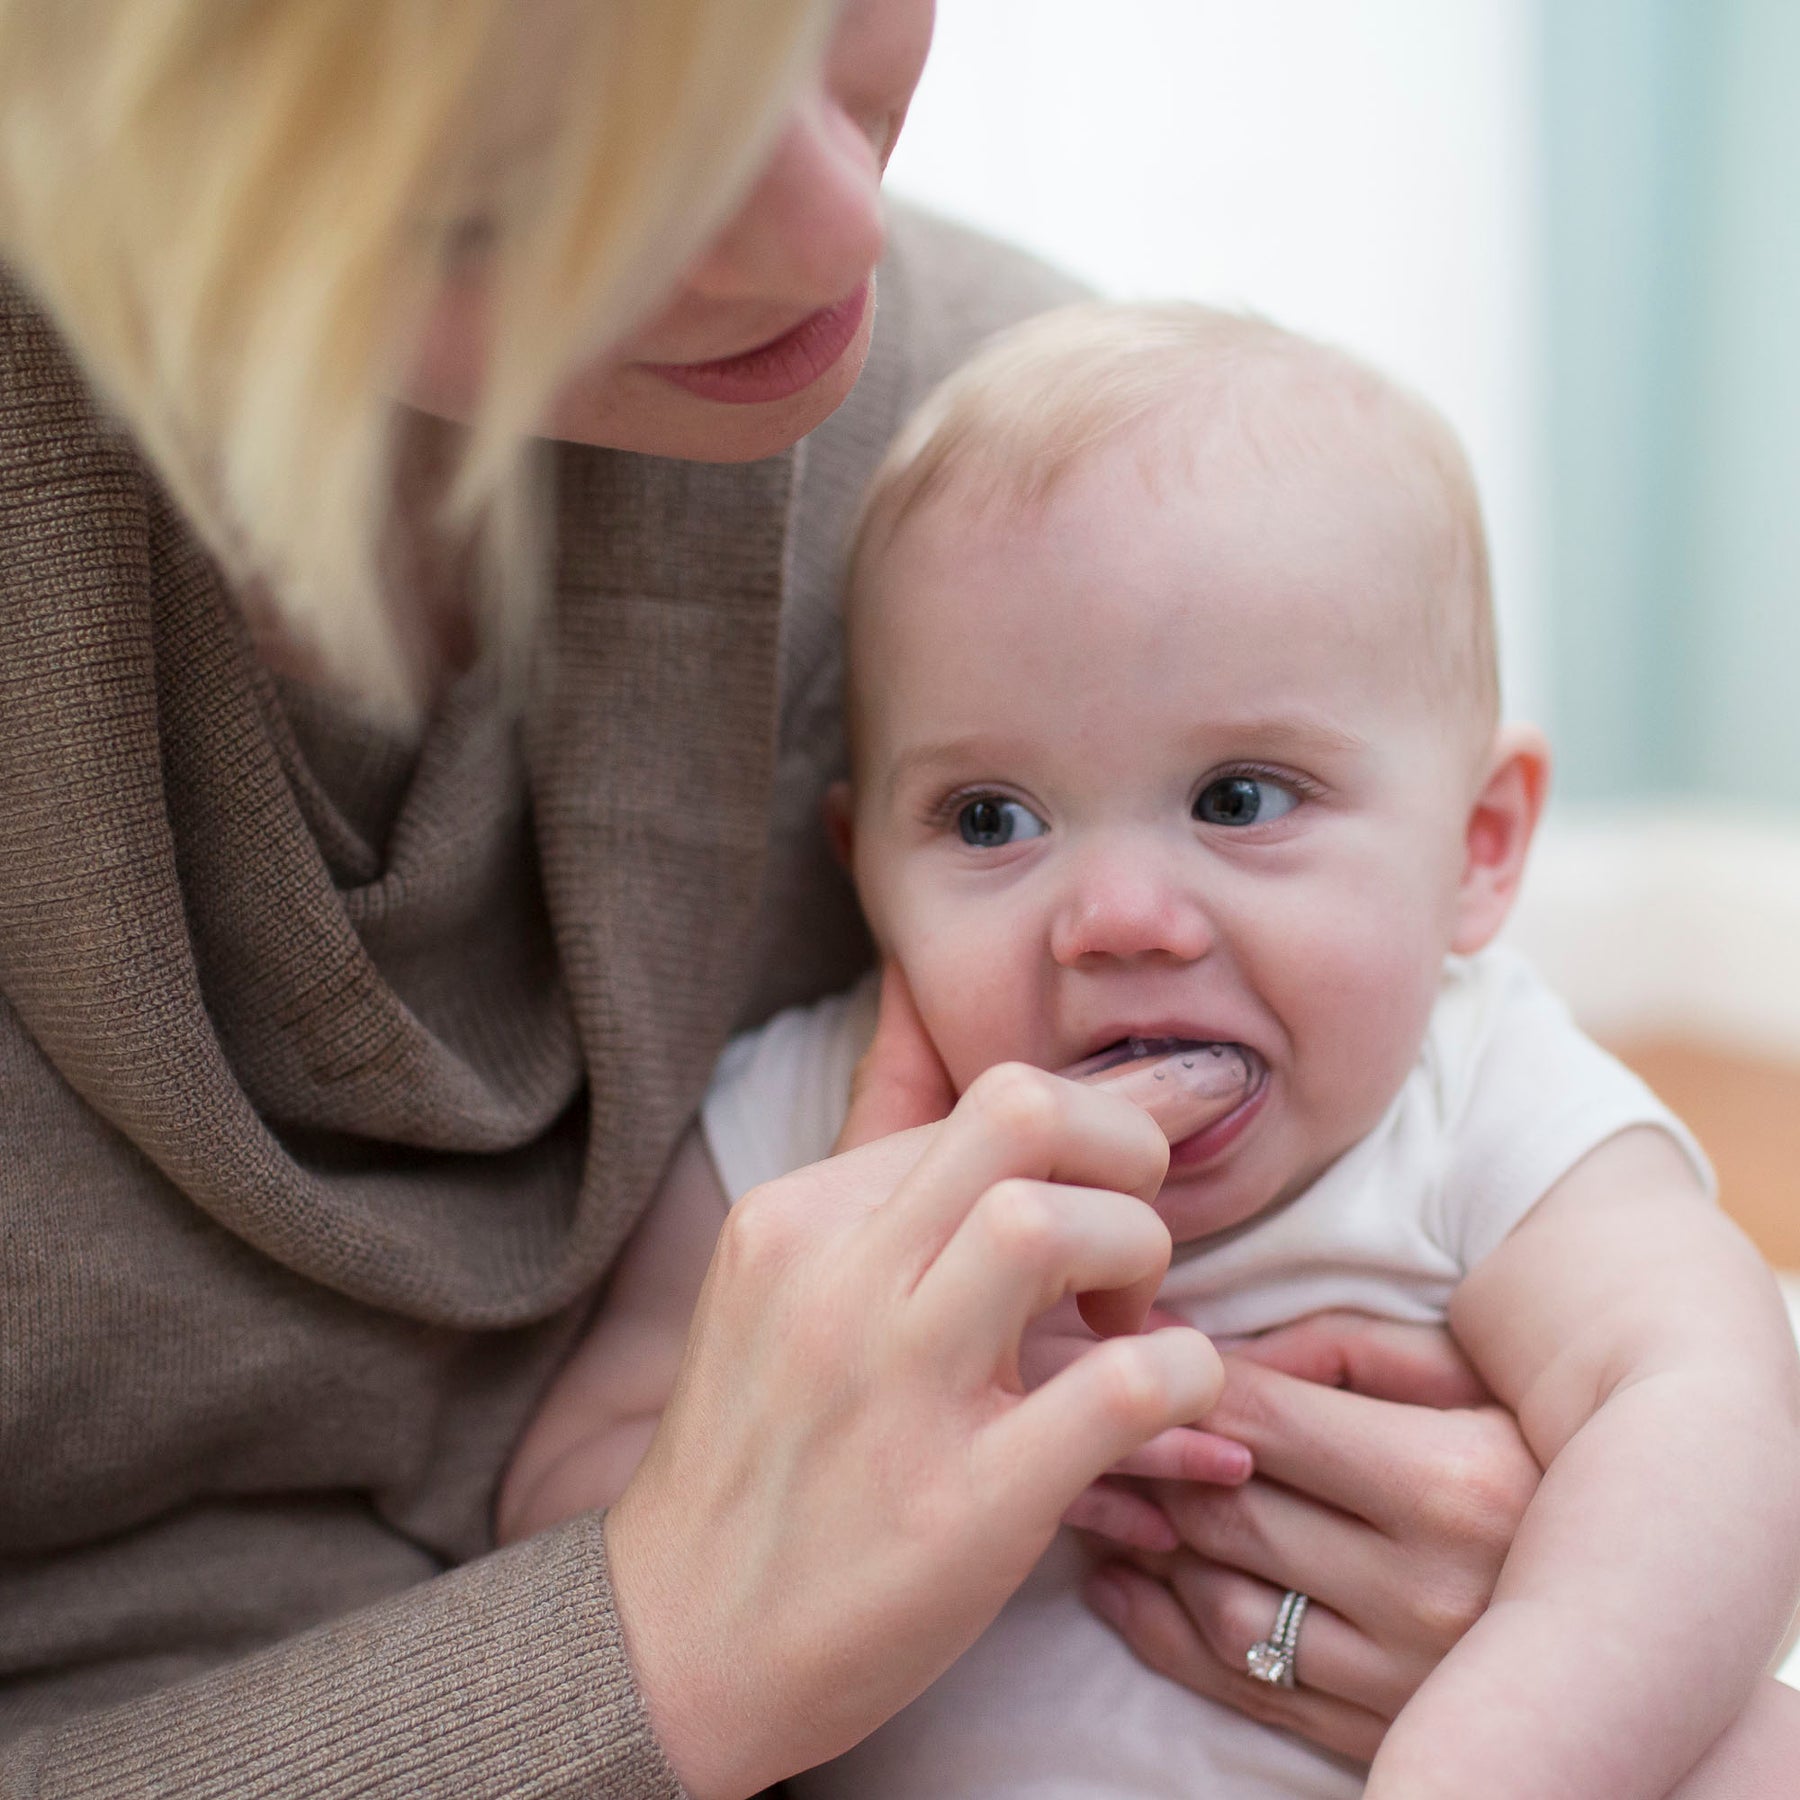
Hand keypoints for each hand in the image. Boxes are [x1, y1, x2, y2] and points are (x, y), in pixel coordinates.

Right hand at [605, 1054, 1241, 1799]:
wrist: (681, 1638)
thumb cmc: (764, 1445)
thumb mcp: (785, 1274)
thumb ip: (875, 1151)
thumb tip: (920, 988)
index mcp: (798, 1218)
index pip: (984, 1095)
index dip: (1091, 1124)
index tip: (1132, 1161)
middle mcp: (835, 1281)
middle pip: (1022, 1111)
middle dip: (1125, 1146)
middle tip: (1129, 1224)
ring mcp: (894, 1389)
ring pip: (1056, 1225)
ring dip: (1140, 1255)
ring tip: (1128, 1318)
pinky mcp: (960, 1503)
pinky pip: (1120, 1385)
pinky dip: (1184, 1374)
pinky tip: (1167, 1397)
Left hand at [1080, 1313, 1540, 1762]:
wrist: (1638, 1592)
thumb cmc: (1527, 1444)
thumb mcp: (1456, 1370)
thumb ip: (1339, 1348)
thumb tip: (1212, 1355)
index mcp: (1452, 1482)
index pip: (1261, 1420)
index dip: (1174, 1382)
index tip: (1129, 1357)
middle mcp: (1430, 1592)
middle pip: (1229, 1512)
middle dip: (1141, 1461)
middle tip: (1087, 1421)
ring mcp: (1406, 1680)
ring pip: (1221, 1605)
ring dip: (1144, 1549)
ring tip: (1101, 1498)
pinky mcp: (1383, 1732)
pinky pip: (1241, 1685)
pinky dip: (1162, 1632)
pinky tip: (1121, 1585)